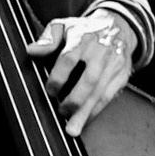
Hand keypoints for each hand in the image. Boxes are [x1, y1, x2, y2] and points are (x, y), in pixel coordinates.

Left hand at [26, 10, 133, 136]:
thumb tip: (32, 50)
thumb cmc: (86, 30)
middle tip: (62, 112)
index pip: (70, 58)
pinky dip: (98, 110)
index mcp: (83, 38)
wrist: (120, 26)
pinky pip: (111, 96)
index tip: (50, 90)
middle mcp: (101, 52)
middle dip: (76, 99)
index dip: (59, 76)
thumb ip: (48, 38)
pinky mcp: (122, 76)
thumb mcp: (64, 26)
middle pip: (89, 79)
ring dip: (87, 111)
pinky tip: (86, 120)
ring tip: (73, 129)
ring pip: (101, 91)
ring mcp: (114, 65)